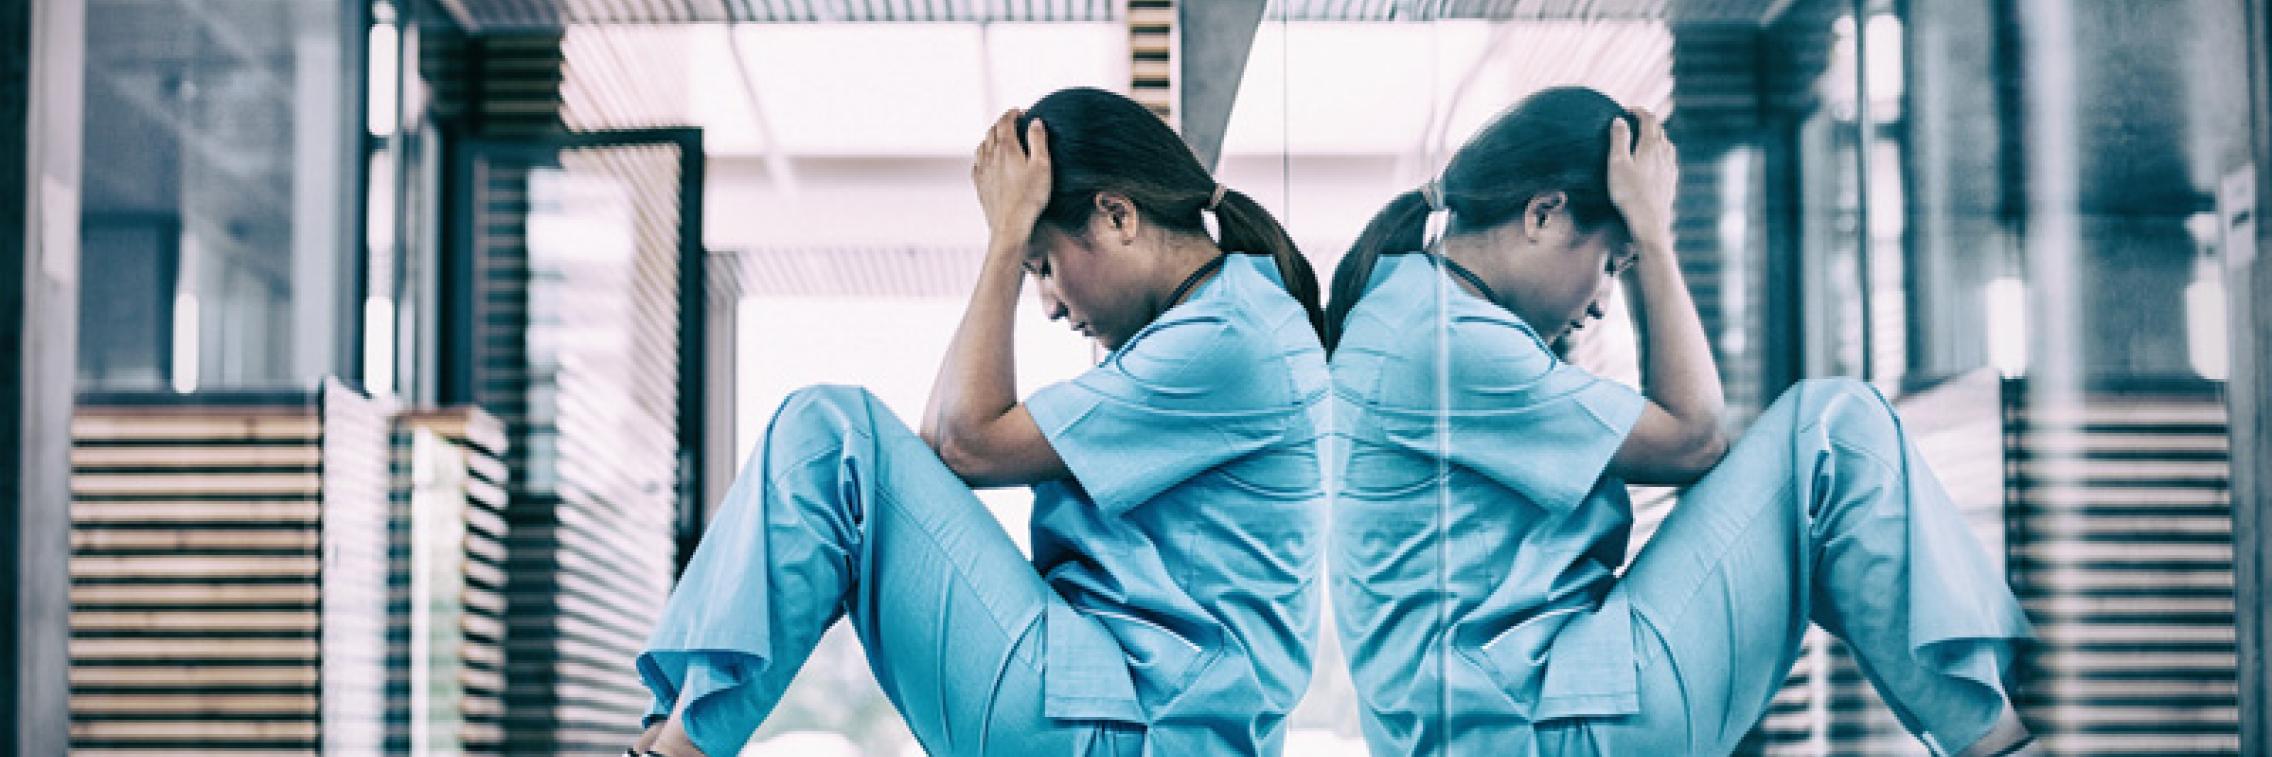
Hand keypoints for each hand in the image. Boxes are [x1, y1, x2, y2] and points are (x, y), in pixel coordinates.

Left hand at [972, 109, 1051, 240]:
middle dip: (1002, 123)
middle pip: (992, 132)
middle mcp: (990, 156)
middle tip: (1012, 123)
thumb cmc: (1029, 198)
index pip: (1005, 122)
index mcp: (1006, 148)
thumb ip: (1038, 141)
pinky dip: (982, 156)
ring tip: (1000, 139)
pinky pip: (977, 164)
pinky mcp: (979, 185)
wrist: (1010, 226)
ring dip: (990, 138)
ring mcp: (982, 171)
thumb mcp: (1042, 166)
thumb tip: (1035, 121)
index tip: (1019, 111)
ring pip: (982, 146)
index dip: (1012, 113)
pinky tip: (987, 161)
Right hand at [1607, 109, 1676, 250]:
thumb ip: (1619, 140)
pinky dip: (1660, 153)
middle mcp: (1665, 154)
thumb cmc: (1629, 194)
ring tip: (1642, 140)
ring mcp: (1670, 168)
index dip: (1639, 111)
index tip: (1628, 110)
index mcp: (1651, 146)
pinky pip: (1668, 160)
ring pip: (1666, 145)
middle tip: (1632, 123)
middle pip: (1659, 130)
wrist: (1649, 223)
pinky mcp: (1671, 181)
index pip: (1649, 119)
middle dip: (1647, 123)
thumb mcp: (1617, 164)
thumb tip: (1620, 120)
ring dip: (1655, 137)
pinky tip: (1654, 162)